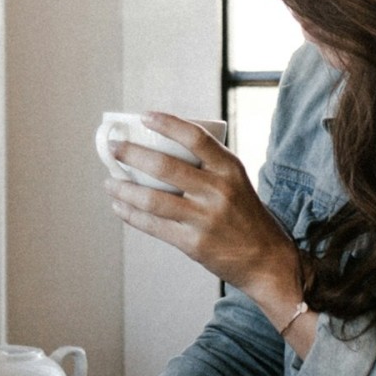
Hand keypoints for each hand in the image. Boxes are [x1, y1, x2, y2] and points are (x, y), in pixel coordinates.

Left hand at [104, 113, 300, 303]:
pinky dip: (131, 214)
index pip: (195, 137)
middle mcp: (218, 190)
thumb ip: (207, 166)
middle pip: (165, 166)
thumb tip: (160, 147)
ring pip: (152, 198)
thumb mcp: (236, 182)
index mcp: (229, 169)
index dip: (167, 123)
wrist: (266, 259)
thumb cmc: (245, 214)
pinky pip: (153, 225)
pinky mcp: (193, 243)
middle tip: (113, 148)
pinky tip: (119, 206)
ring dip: (124, 189)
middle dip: (132, 154)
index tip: (144, 116)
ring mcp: (204, 218)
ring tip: (109, 182)